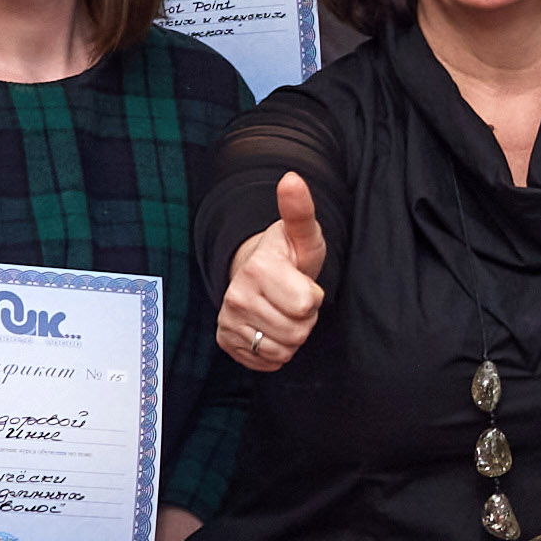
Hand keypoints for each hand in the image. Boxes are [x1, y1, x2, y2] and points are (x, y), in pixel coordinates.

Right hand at [221, 170, 330, 371]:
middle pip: (298, 331)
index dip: (314, 297)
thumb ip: (300, 210)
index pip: (307, 305)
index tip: (303, 283)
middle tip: (293, 299)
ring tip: (283, 311)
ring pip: (284, 349)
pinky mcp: (226, 340)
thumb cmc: (288, 255)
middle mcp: (237, 295)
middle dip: (305, 318)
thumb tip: (292, 179)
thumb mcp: (303, 234)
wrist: (257, 272)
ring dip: (292, 335)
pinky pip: (267, 361)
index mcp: (258, 268)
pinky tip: (272, 327)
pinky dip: (277, 351)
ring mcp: (228, 319)